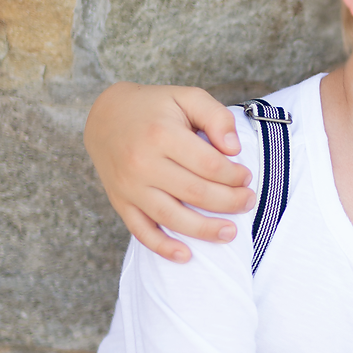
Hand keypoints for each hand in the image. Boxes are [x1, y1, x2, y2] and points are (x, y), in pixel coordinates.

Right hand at [83, 82, 252, 261]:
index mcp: (162, 134)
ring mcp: (129, 186)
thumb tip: (234, 149)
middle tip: (248, 202)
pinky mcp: (121, 202)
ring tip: (229, 233)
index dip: (234, 175)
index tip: (246, 177)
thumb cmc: (155, 107)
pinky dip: (162, 247)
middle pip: (195, 193)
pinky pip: (141, 231)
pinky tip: (185, 255)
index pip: (208, 164)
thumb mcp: (187, 96)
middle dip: (229, 202)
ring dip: (204, 230)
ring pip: (171, 217)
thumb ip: (216, 116)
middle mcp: (142, 163)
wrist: (105, 116)